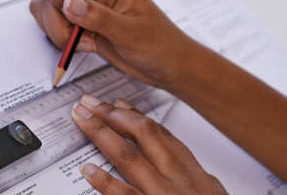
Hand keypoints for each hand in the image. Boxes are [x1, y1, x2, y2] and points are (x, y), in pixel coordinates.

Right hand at [29, 0, 200, 88]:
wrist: (168, 66)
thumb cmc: (161, 44)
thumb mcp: (132, 32)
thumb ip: (99, 16)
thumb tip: (69, 2)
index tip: (68, 10)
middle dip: (56, 17)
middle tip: (77, 36)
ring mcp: (87, 9)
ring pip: (50, 9)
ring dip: (58, 30)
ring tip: (85, 43)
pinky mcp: (83, 27)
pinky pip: (57, 26)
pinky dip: (62, 39)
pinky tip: (86, 47)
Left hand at [71, 96, 226, 194]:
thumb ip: (203, 182)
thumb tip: (199, 172)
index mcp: (194, 173)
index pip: (163, 135)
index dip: (138, 117)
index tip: (120, 105)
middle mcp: (179, 179)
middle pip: (144, 136)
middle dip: (114, 116)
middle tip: (91, 104)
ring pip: (130, 157)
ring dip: (103, 135)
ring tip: (83, 120)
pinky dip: (105, 182)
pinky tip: (88, 170)